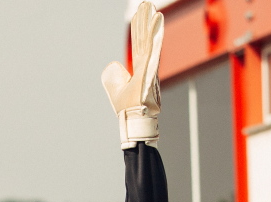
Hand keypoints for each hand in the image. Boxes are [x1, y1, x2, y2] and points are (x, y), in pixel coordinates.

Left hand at [100, 2, 163, 147]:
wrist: (136, 121)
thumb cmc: (129, 109)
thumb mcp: (116, 89)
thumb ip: (113, 76)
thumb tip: (114, 64)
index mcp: (140, 69)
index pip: (139, 45)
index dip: (139, 30)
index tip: (140, 15)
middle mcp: (147, 65)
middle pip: (144, 39)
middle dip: (144, 21)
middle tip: (146, 4)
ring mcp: (150, 67)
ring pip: (149, 40)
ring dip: (149, 23)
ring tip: (150, 7)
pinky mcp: (151, 69)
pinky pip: (153, 48)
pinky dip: (155, 34)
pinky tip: (157, 20)